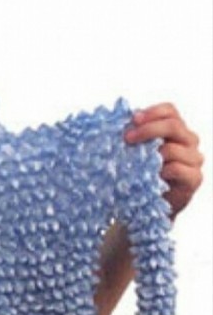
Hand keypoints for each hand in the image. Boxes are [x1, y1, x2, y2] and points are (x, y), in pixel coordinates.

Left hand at [125, 103, 203, 217]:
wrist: (155, 202)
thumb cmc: (146, 173)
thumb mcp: (141, 151)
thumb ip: (136, 136)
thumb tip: (119, 124)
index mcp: (176, 129)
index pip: (170, 111)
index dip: (152, 112)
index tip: (133, 119)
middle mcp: (189, 140)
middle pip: (173, 125)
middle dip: (148, 130)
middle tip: (127, 138)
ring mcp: (194, 159)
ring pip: (173, 149)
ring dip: (151, 155)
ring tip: (137, 164)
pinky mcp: (194, 177)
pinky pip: (176, 168)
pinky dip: (161, 172)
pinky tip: (152, 176)